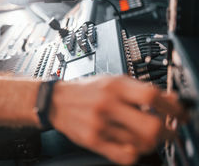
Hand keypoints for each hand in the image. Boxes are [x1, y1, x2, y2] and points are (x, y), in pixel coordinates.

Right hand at [49, 76, 184, 164]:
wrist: (56, 101)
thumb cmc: (85, 90)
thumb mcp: (112, 81)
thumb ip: (139, 88)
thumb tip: (169, 99)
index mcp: (114, 86)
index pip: (152, 96)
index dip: (173, 107)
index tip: (181, 114)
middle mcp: (107, 104)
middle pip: (151, 126)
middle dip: (169, 133)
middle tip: (172, 132)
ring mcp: (100, 124)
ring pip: (141, 143)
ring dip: (152, 143)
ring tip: (150, 137)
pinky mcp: (93, 140)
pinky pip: (125, 156)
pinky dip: (135, 154)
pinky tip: (133, 146)